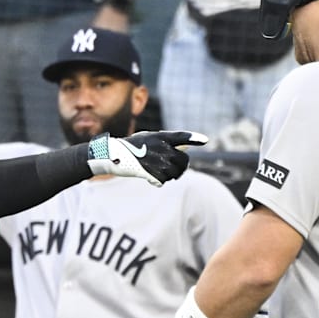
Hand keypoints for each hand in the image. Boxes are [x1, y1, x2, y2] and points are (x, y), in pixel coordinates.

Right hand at [87, 131, 208, 185]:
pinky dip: (159, 181)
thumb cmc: (131, 146)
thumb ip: (165, 142)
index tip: (205, 140)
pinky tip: (152, 177)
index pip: (181, 136)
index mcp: (160, 136)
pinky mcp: (150, 172)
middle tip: (176, 169)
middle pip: (183, 160)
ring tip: (161, 172)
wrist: (113, 154)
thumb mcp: (147, 138)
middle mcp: (160, 148)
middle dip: (181, 166)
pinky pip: (163, 180)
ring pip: (175, 173)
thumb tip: (182, 147)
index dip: (194, 138)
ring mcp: (156, 161)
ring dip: (171, 175)